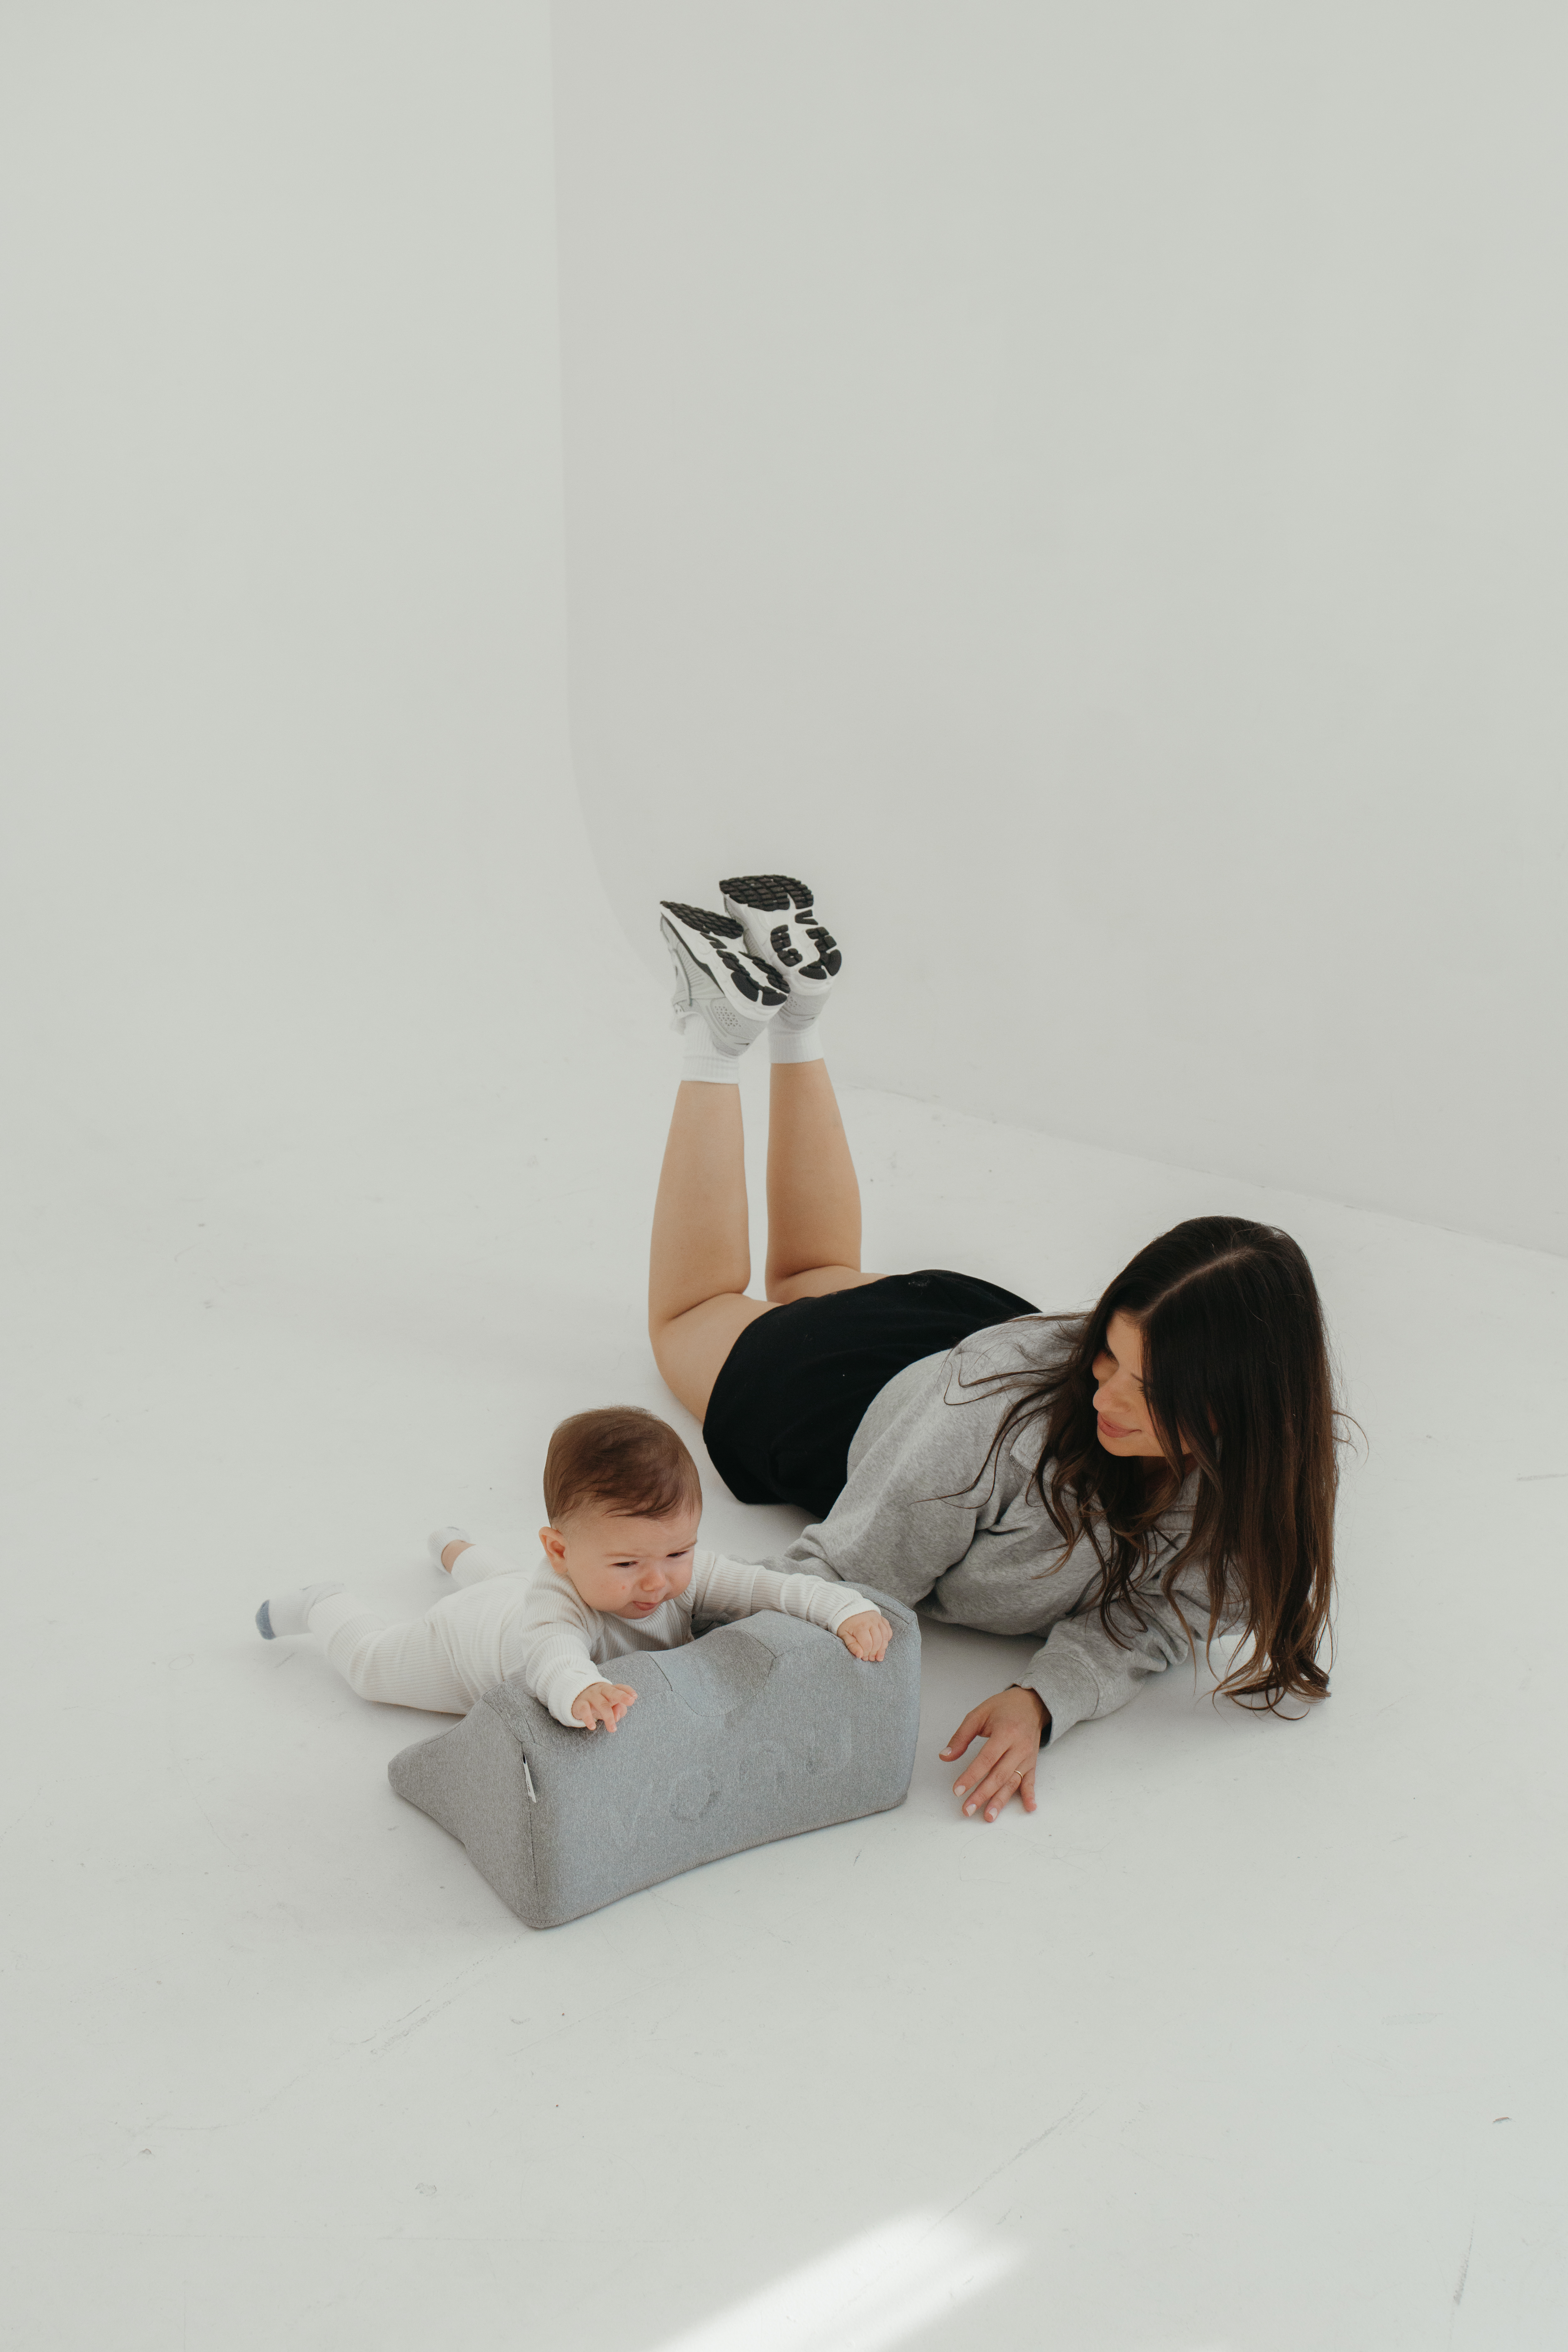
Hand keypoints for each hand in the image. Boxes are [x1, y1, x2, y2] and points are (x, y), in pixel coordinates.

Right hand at [571, 1681, 636, 1731]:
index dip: (628, 1691)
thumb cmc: (599, 1703)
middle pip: (612, 1692)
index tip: (634, 1697)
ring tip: (612, 1729)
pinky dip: (588, 1718)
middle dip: (622, 1696)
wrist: (577, 1699)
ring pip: (601, 1704)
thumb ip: (619, 1710)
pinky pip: (584, 1710)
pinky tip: (592, 1727)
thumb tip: (617, 1718)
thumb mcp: (610, 1706)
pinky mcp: (580, 1704)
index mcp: (611, 1689)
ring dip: (608, 1717)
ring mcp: (591, 1696)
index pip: (620, 1687)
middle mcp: (602, 1690)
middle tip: (631, 1701)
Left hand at [837, 1610, 891, 1661]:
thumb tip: (860, 1655)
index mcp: (860, 1626)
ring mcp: (878, 1619)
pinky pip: (888, 1630)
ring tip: (879, 1656)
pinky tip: (883, 1644)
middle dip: (875, 1652)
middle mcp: (871, 1621)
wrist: (849, 1608)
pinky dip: (887, 1639)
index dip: (866, 1653)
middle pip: (878, 1641)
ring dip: (883, 1648)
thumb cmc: (846, 1623)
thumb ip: (851, 1645)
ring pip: (885, 1637)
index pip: (867, 1644)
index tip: (863, 1657)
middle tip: (871, 1658)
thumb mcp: (844, 1634)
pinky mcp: (882, 1619)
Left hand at [939, 1685, 1047, 1821]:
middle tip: (967, 1809)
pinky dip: (1030, 1795)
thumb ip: (961, 1736)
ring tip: (988, 1816)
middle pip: (999, 1775)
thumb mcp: (978, 1714)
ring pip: (1013, 1782)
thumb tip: (945, 1756)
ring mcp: (1027, 1757)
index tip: (957, 1790)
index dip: (971, 1776)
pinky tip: (1029, 1808)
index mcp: (1005, 1733)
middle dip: (982, 1795)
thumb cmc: (1003, 1708)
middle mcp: (1019, 1747)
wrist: (1031, 1704)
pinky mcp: (1033, 1762)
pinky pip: (1031, 1781)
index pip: (986, 1759)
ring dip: (1000, 1801)